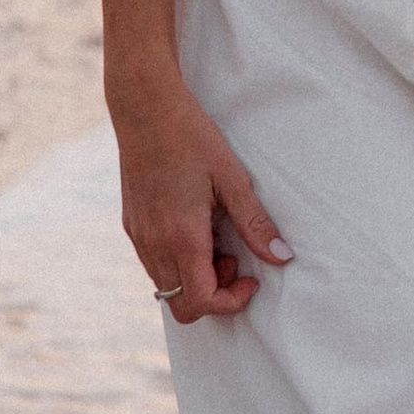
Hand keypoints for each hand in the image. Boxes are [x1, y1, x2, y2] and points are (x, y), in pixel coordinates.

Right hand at [114, 85, 290, 322]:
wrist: (145, 108)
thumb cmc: (192, 137)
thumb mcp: (232, 178)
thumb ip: (255, 223)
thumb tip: (281, 257)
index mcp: (181, 236)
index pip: (201, 301)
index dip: (231, 301)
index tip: (251, 277)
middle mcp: (153, 244)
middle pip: (181, 305)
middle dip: (213, 294)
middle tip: (233, 259)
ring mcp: (138, 237)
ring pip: (165, 287)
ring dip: (195, 277)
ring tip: (217, 237)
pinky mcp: (131, 226)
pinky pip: (154, 265)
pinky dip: (178, 262)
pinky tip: (195, 227)